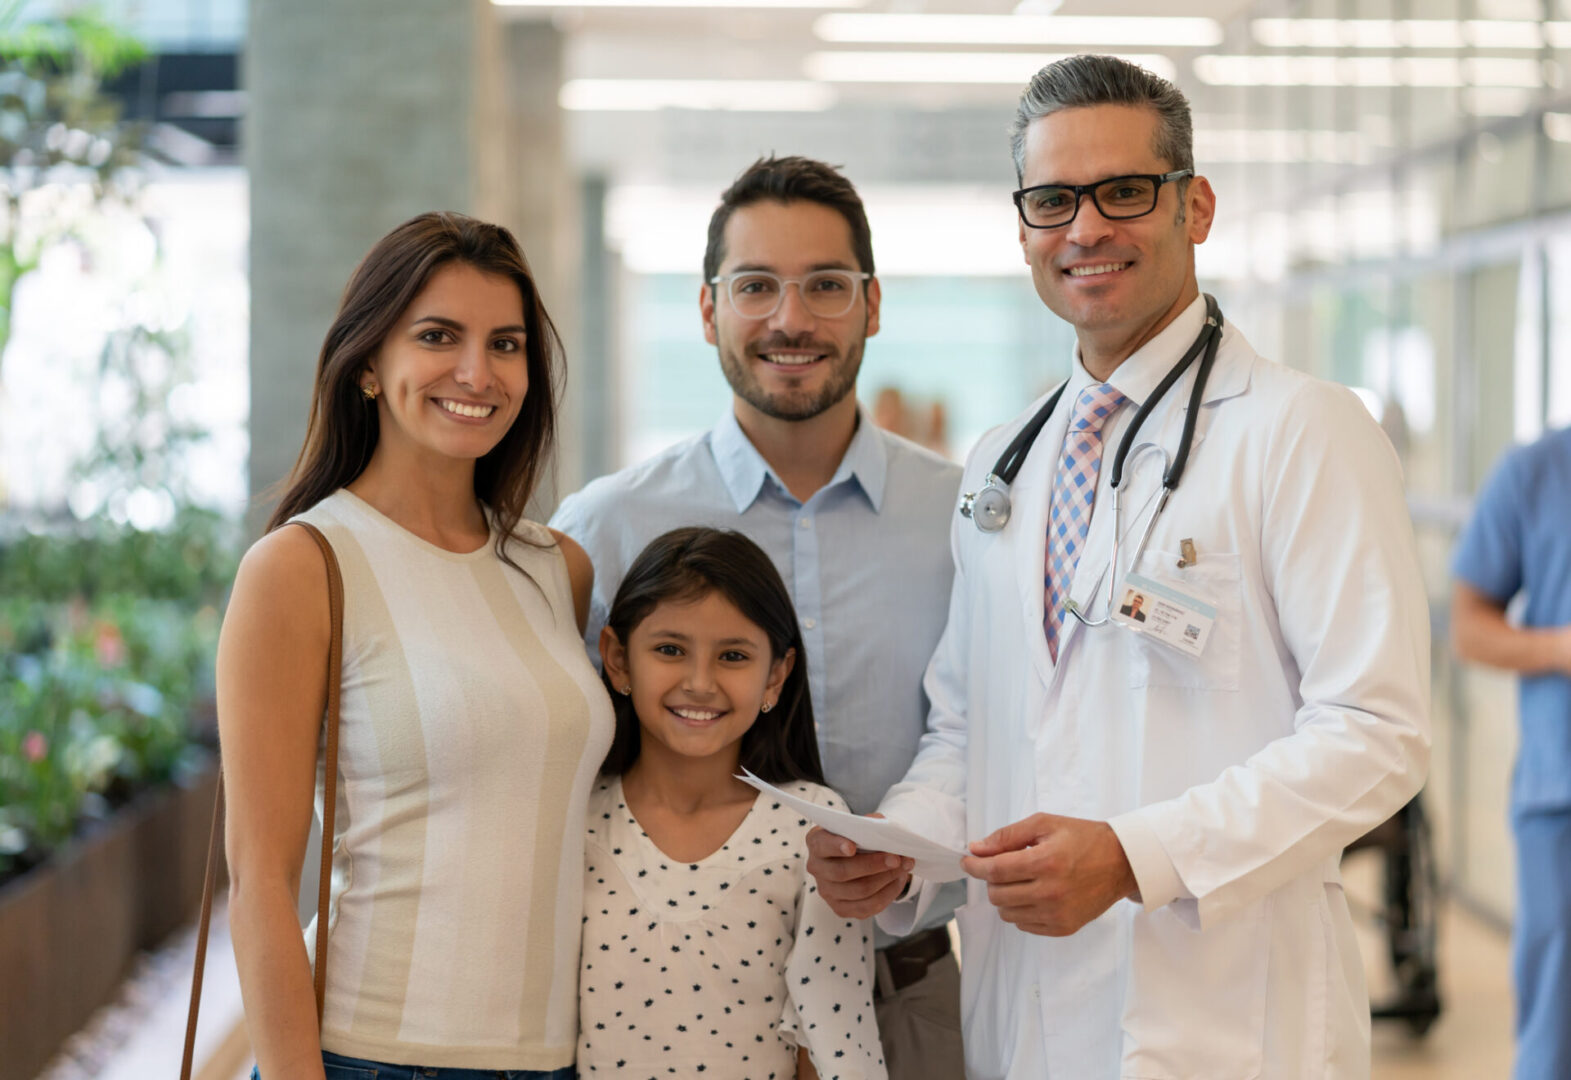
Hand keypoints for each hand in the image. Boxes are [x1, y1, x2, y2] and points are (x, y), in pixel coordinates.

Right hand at [805, 816, 914, 919]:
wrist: (856, 858)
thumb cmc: (857, 838)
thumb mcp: (859, 825)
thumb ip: (868, 823)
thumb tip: (883, 826)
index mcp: (816, 842)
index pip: (822, 845)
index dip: (836, 846)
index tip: (852, 847)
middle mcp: (817, 868)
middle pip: (843, 872)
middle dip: (873, 865)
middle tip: (896, 858)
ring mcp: (827, 891)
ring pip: (859, 890)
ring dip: (886, 879)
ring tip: (903, 868)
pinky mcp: (841, 908)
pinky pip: (867, 907)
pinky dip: (887, 893)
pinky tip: (898, 880)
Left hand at [961, 813, 1137, 936]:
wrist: (1121, 863)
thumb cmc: (1083, 838)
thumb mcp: (1045, 824)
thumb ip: (1008, 836)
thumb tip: (977, 849)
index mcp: (1046, 862)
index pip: (996, 870)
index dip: (975, 866)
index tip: (967, 861)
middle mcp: (1051, 892)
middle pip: (997, 894)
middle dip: (992, 879)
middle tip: (1003, 866)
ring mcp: (1058, 914)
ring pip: (1007, 913)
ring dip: (1006, 896)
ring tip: (1022, 880)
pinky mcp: (1064, 928)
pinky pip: (1024, 925)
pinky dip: (1021, 910)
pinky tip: (1034, 894)